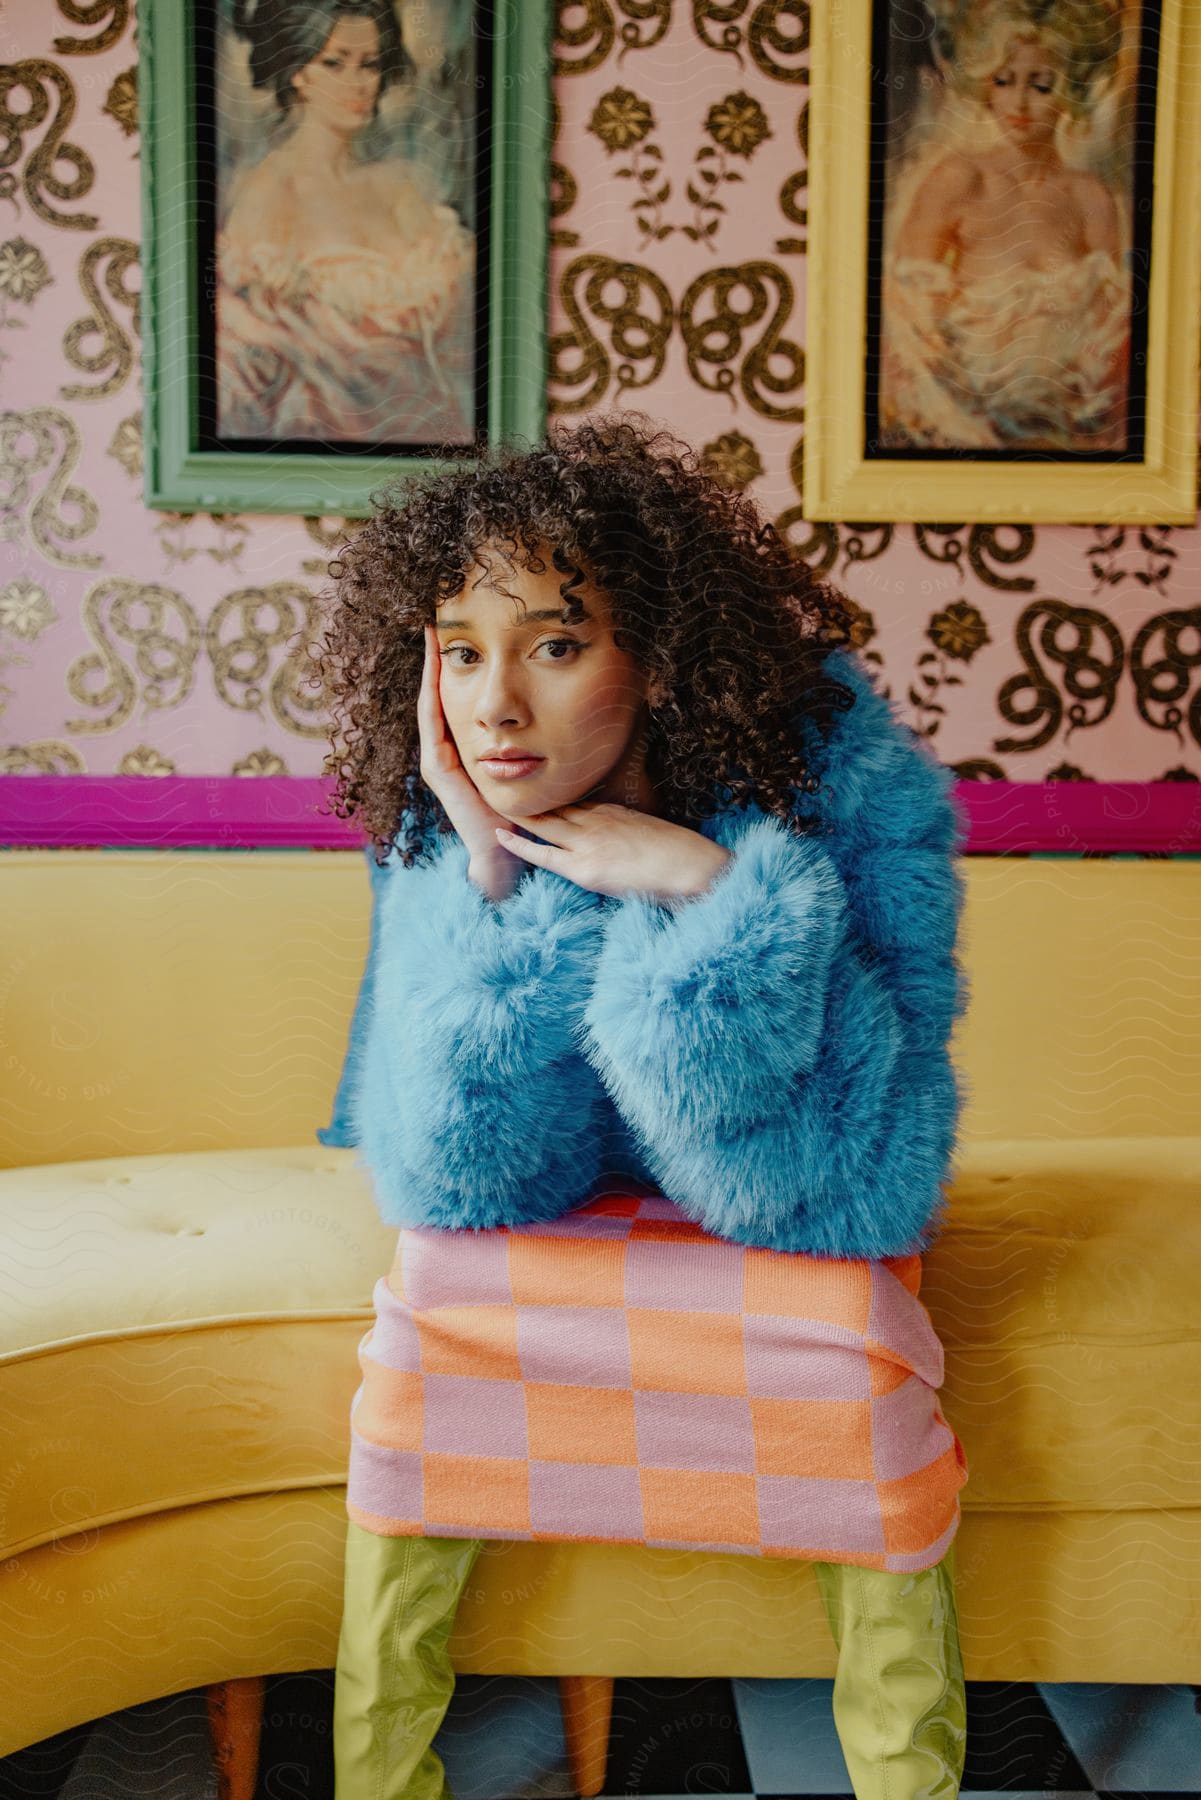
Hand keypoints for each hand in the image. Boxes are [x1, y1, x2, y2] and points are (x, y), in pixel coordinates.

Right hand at [417, 624, 525, 896]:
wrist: (505, 851)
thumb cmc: (521, 812)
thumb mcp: (527, 765)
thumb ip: (532, 740)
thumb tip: (558, 710)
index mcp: (463, 748)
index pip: (455, 697)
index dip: (454, 666)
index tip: (457, 632)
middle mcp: (445, 749)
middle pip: (437, 693)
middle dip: (436, 658)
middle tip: (434, 620)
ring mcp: (437, 758)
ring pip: (431, 701)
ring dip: (429, 668)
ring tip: (431, 634)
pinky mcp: (438, 768)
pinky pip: (432, 719)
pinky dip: (431, 691)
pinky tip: (434, 667)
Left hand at [493, 802, 732, 904]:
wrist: (696, 868)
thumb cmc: (685, 858)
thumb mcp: (654, 835)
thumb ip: (633, 833)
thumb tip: (626, 841)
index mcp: (614, 812)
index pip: (571, 801)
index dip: (546, 795)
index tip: (526, 786)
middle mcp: (597, 821)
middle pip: (551, 805)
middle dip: (523, 797)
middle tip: (494, 783)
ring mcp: (589, 843)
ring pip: (543, 823)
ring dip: (515, 813)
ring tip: (487, 801)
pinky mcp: (586, 868)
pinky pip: (544, 854)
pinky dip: (520, 844)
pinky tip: (499, 835)